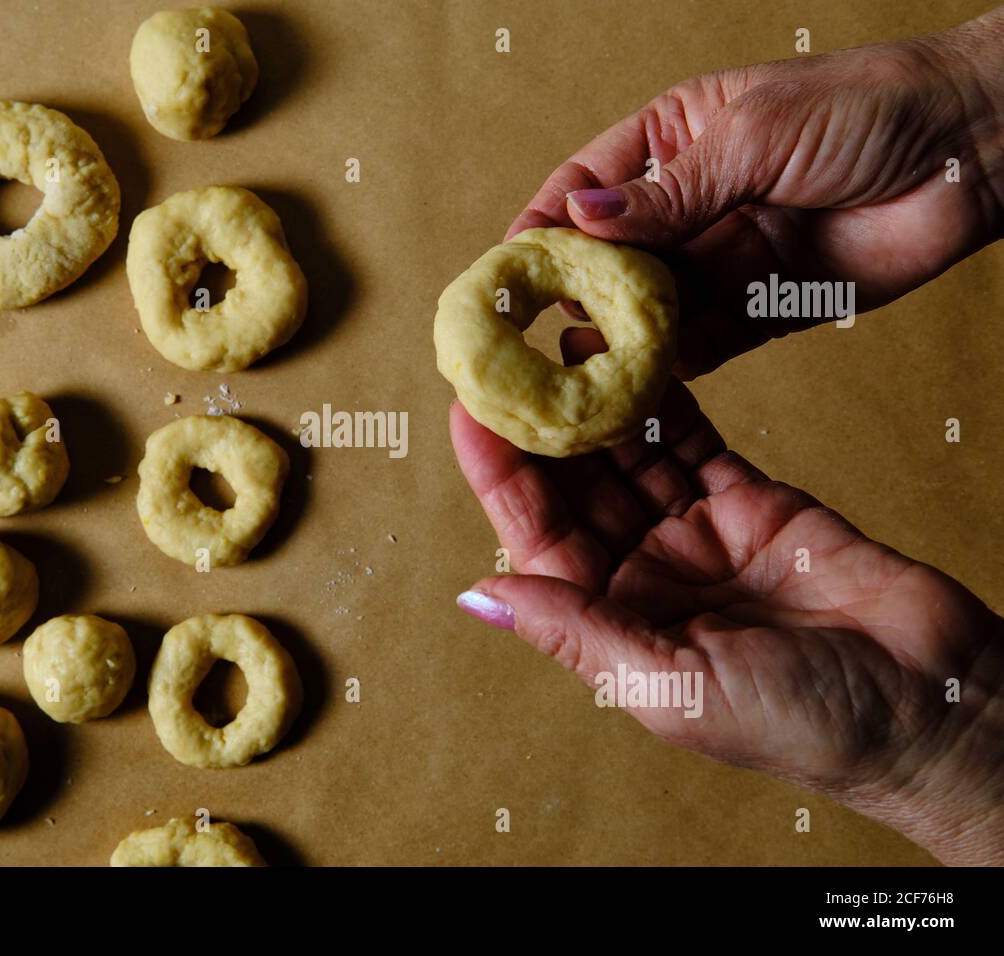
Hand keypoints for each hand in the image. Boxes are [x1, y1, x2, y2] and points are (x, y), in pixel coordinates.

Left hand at [452, 328, 1003, 864]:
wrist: (932, 703)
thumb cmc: (803, 722)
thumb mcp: (670, 683)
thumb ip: (576, 631)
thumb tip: (477, 596)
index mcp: (611, 624)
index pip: (536, 537)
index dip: (500, 474)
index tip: (470, 409)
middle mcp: (643, 577)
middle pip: (574, 488)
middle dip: (540, 426)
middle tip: (510, 353)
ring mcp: (695, 535)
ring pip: (628, 456)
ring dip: (596, 403)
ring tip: (562, 338)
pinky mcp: (751, 503)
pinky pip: (693, 442)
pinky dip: (666, 401)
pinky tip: (634, 355)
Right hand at [509, 9, 1003, 377]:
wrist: (974, 152)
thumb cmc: (866, 109)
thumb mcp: (753, 136)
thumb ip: (667, 192)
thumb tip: (579, 220)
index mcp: (672, 141)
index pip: (585, 189)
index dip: (541, 228)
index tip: (502, 273)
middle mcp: (688, 204)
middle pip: (607, 259)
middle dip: (568, 297)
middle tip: (525, 340)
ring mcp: (722, 259)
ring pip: (648, 309)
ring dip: (615, 339)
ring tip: (575, 372)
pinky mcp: (760, 309)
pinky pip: (700, 344)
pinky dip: (670, 364)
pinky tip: (639, 383)